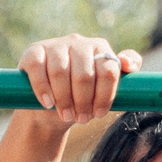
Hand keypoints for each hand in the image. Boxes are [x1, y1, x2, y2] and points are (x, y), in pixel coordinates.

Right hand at [18, 33, 138, 128]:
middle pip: (84, 74)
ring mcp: (55, 45)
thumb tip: (128, 64)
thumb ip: (124, 76)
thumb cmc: (81, 97)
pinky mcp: (33, 51)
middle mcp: (79, 42)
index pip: (108, 70)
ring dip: (64, 99)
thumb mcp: (105, 89)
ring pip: (60, 72)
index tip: (98, 114)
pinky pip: (38, 68)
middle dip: (83, 102)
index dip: (104, 96)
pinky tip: (48, 102)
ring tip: (66, 115)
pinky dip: (43, 88)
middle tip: (82, 119)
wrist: (50, 107)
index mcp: (100, 48)